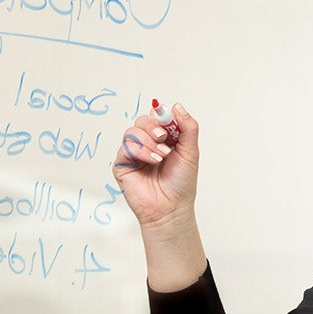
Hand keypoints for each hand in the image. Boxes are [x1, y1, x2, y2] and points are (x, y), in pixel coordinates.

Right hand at [111, 102, 207, 291]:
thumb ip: (187, 127)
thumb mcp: (191, 151)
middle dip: (153, 127)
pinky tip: (152, 161)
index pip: (157, 117)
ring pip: (132, 131)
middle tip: (164, 139)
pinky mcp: (122, 164)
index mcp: (163, 139)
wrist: (171, 208)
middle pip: (142, 120)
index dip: (162, 116)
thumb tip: (176, 105)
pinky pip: (125, 147)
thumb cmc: (181, 184)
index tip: (170, 124)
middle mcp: (147, 144)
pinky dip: (140, 151)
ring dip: (148, 141)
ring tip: (161, 156)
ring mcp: (133, 154)